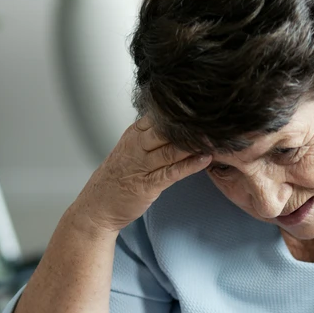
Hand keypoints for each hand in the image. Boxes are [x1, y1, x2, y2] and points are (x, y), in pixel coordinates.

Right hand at [73, 116, 210, 232]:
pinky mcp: (147, 185)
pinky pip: (171, 172)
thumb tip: (178, 125)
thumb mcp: (130, 150)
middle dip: (191, 124)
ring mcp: (141, 166)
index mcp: (134, 134)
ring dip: (195, 143)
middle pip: (167, 128)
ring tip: (216, 136)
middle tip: (215, 118)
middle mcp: (136, 146)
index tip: (204, 105)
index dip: (181, 110)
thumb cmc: (116, 179)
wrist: (97, 207)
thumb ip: (150, 137)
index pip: (160, 115)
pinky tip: (204, 159)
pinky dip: (189, 165)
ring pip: (171, 148)